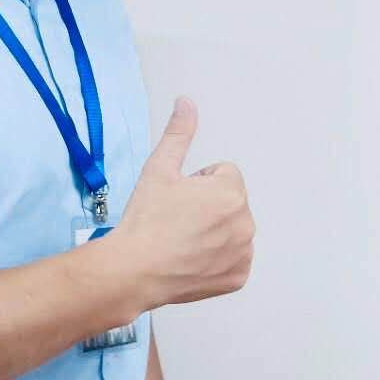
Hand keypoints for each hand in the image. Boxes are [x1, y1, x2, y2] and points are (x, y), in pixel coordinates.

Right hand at [111, 96, 255, 311]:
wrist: (134, 270)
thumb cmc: (146, 221)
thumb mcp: (159, 169)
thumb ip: (179, 133)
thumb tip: (186, 103)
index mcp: (231, 193)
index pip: (223, 174)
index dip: (196, 183)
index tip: (177, 199)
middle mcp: (245, 224)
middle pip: (228, 202)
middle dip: (207, 206)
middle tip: (176, 220)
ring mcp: (243, 253)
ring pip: (230, 229)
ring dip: (213, 231)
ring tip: (181, 241)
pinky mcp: (238, 276)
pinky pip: (232, 259)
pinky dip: (215, 259)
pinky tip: (191, 259)